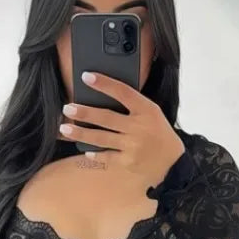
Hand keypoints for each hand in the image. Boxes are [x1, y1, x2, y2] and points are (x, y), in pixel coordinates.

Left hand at [60, 71, 185, 189]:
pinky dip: (95, 152)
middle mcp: (138, 127)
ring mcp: (132, 146)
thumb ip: (132, 105)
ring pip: (101, 138)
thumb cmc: (158, 133)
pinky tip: (84, 149)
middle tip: (67, 108)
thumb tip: (103, 96)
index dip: (104, 83)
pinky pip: (106, 156)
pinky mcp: (128, 162)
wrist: (173, 162)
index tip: (86, 76)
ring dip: (80, 133)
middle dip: (84, 112)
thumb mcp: (151, 113)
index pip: (123, 92)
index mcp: (146, 110)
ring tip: (65, 129)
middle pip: (106, 117)